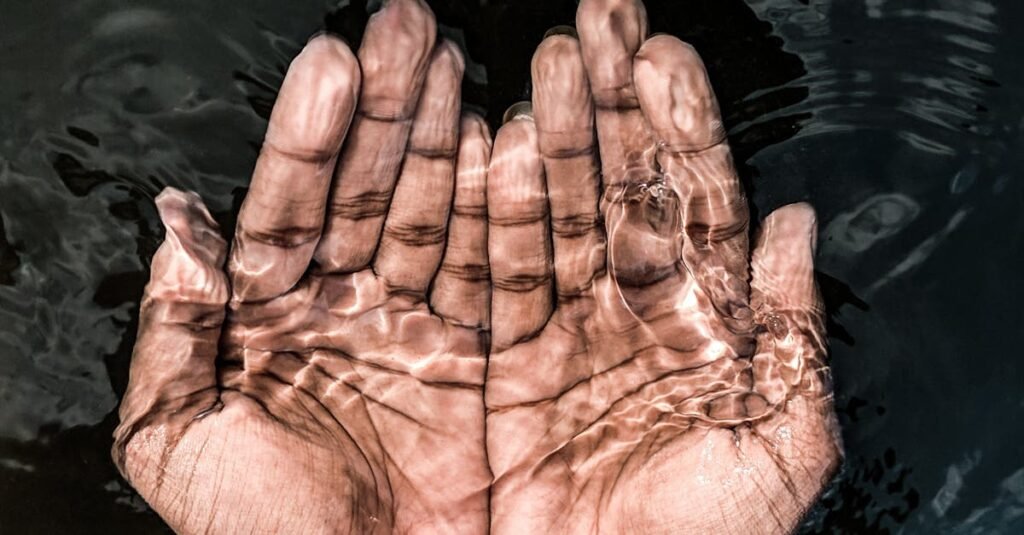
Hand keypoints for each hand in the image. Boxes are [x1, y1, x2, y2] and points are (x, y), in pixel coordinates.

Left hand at [113, 1, 492, 532]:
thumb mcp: (177, 439)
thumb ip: (171, 330)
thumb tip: (178, 224)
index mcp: (268, 321)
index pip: (289, 208)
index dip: (309, 136)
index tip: (334, 64)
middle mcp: (345, 310)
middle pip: (369, 191)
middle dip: (388, 109)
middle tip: (409, 28)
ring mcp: (415, 328)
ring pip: (432, 214)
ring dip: (443, 137)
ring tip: (454, 62)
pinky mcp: (477, 358)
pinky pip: (491, 273)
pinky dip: (498, 213)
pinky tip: (501, 143)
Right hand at [484, 0, 841, 532]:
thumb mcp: (779, 443)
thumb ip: (791, 330)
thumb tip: (795, 225)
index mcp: (705, 325)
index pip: (698, 203)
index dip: (682, 129)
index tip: (662, 59)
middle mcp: (633, 313)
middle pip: (621, 188)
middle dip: (611, 105)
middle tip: (596, 25)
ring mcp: (565, 330)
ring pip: (557, 215)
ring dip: (551, 139)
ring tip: (545, 67)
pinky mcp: (504, 361)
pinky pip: (494, 274)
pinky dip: (488, 214)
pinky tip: (490, 149)